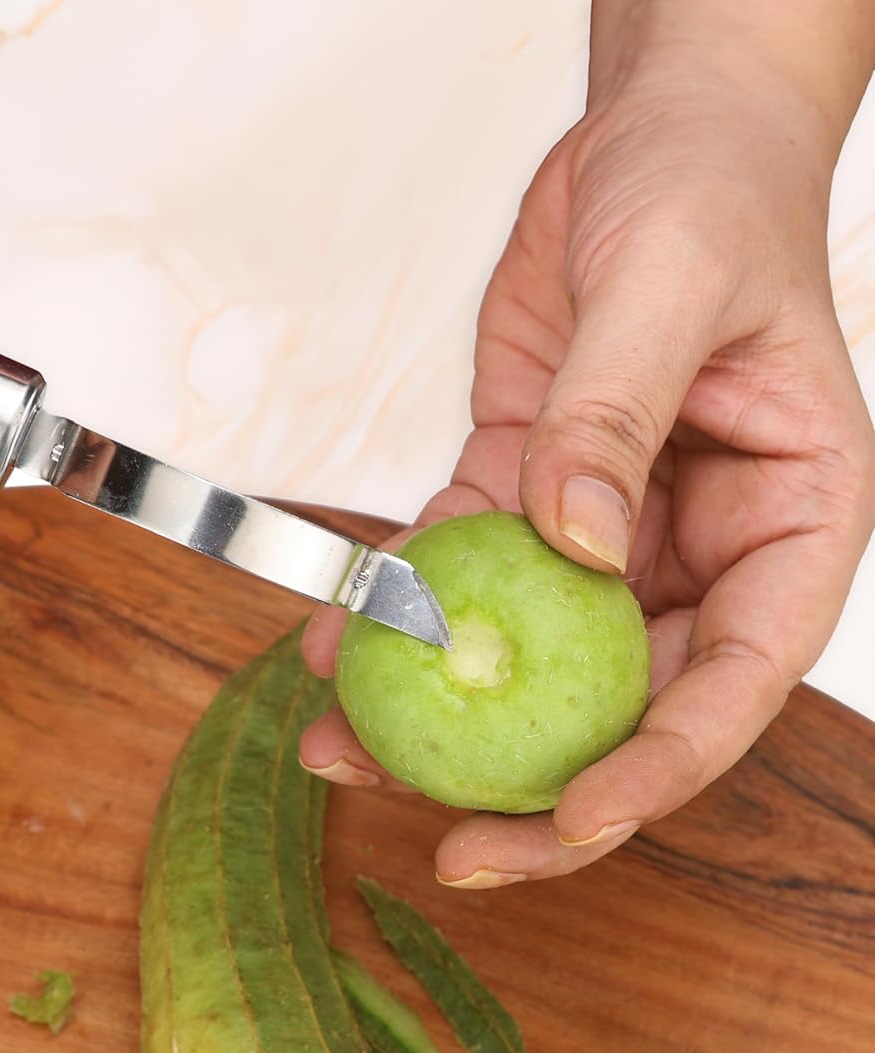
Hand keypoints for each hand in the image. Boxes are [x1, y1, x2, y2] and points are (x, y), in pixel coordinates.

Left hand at [301, 39, 874, 885]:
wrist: (656, 138)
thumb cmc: (711, 193)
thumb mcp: (674, 287)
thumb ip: (619, 414)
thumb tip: (570, 542)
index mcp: (790, 528)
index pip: (737, 683)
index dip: (659, 770)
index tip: (573, 818)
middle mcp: (701, 554)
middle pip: (623, 711)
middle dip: (532, 794)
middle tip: (450, 848)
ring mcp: (606, 540)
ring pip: (525, 666)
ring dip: (435, 721)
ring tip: (341, 754)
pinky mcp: (525, 503)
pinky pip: (453, 579)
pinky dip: (392, 616)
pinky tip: (328, 644)